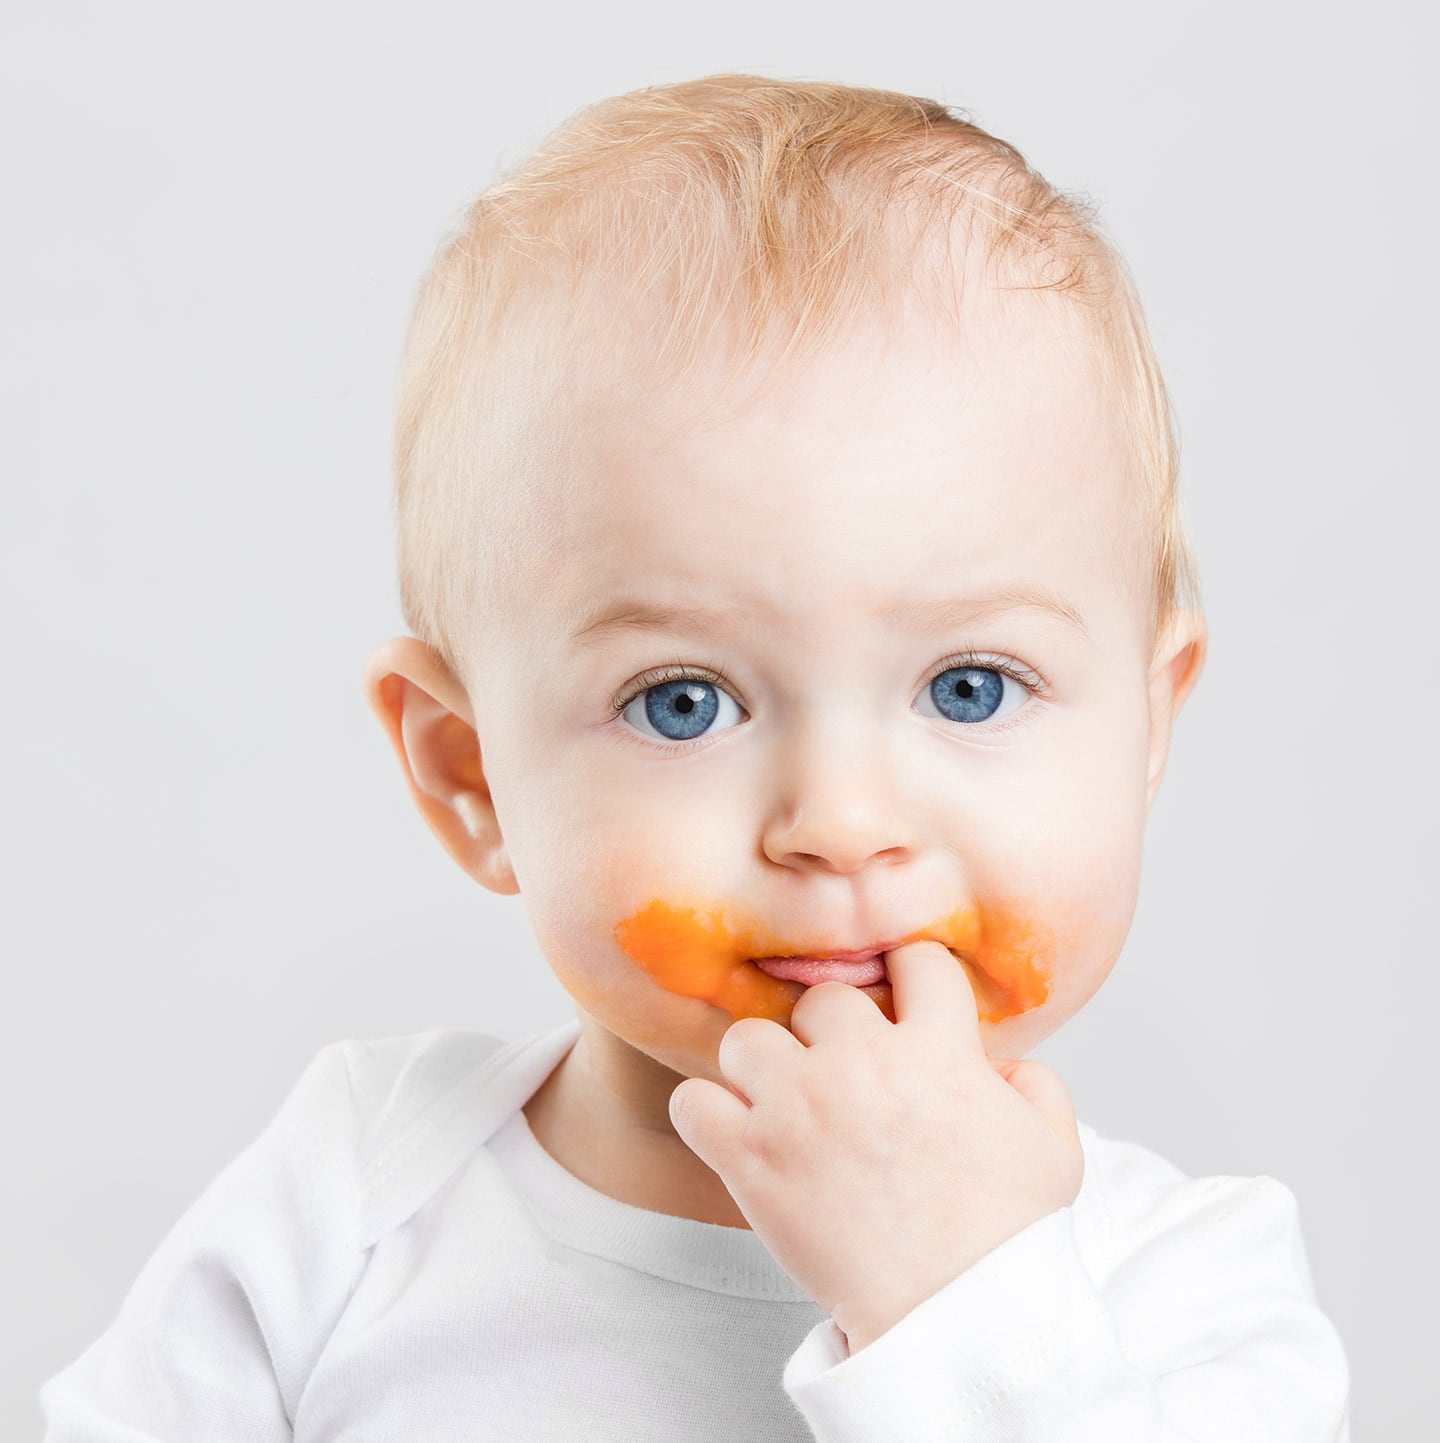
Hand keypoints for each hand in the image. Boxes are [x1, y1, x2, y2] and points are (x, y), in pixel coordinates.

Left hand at [667, 940, 1083, 1350]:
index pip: (914, 961)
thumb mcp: (1056, 1150)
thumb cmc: (1009, 1238)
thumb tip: (1002, 1062)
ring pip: (748, 1038)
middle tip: (838, 1077)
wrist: (956, 1317)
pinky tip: (733, 1136)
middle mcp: (863, 1063)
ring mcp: (800, 1107)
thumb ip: (1037, 1085)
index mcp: (939, 1050)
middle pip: (822, 999)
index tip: (901, 1008)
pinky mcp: (751, 1157)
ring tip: (779, 1104)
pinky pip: (694, 1102)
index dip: (909, 979)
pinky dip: (706, 1116)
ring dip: (762, 1068)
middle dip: (831, 1034)